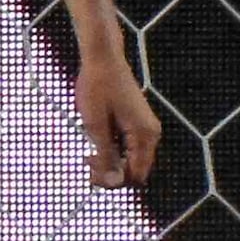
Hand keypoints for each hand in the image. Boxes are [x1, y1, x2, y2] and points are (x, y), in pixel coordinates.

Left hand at [76, 38, 162, 191]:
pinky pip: (129, 148)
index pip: (136, 175)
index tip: (91, 173)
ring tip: (88, 156)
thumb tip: (112, 182)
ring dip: (111, 163)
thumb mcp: (95, 125)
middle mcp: (151, 134)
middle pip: (136, 171)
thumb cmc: (97, 87)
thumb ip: (105, 155)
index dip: (114, 181)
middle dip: (111, 173)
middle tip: (87, 161)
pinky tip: (95, 146)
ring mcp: (146, 129)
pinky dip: (113, 152)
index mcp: (145, 135)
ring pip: (131, 160)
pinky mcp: (138, 124)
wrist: (102, 58)